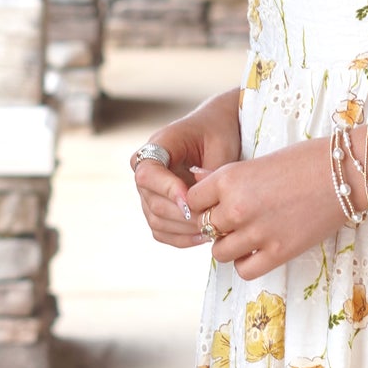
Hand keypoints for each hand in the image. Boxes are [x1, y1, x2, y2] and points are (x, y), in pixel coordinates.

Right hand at [132, 90, 241, 250]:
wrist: (217, 129)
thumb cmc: (219, 131)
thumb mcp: (221, 145)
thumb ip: (210, 174)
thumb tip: (203, 203)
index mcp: (158, 146)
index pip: (148, 173)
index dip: (167, 189)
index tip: (190, 199)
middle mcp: (146, 169)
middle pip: (153, 202)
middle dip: (183, 215)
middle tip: (212, 220)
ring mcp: (149, 191)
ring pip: (157, 220)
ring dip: (184, 230)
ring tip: (212, 230)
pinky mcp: (157, 207)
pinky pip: (162, 230)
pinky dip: (182, 238)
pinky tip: (205, 236)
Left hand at [184, 138, 342, 278]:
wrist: (346, 173)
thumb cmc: (305, 160)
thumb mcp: (258, 161)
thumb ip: (227, 179)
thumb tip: (197, 184)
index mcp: (229, 179)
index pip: (192, 201)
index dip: (202, 203)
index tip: (216, 203)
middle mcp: (237, 207)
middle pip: (205, 227)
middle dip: (216, 224)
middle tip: (235, 219)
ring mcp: (257, 232)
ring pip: (219, 252)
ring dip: (229, 245)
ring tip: (247, 235)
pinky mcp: (278, 252)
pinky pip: (244, 269)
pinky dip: (246, 262)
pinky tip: (259, 250)